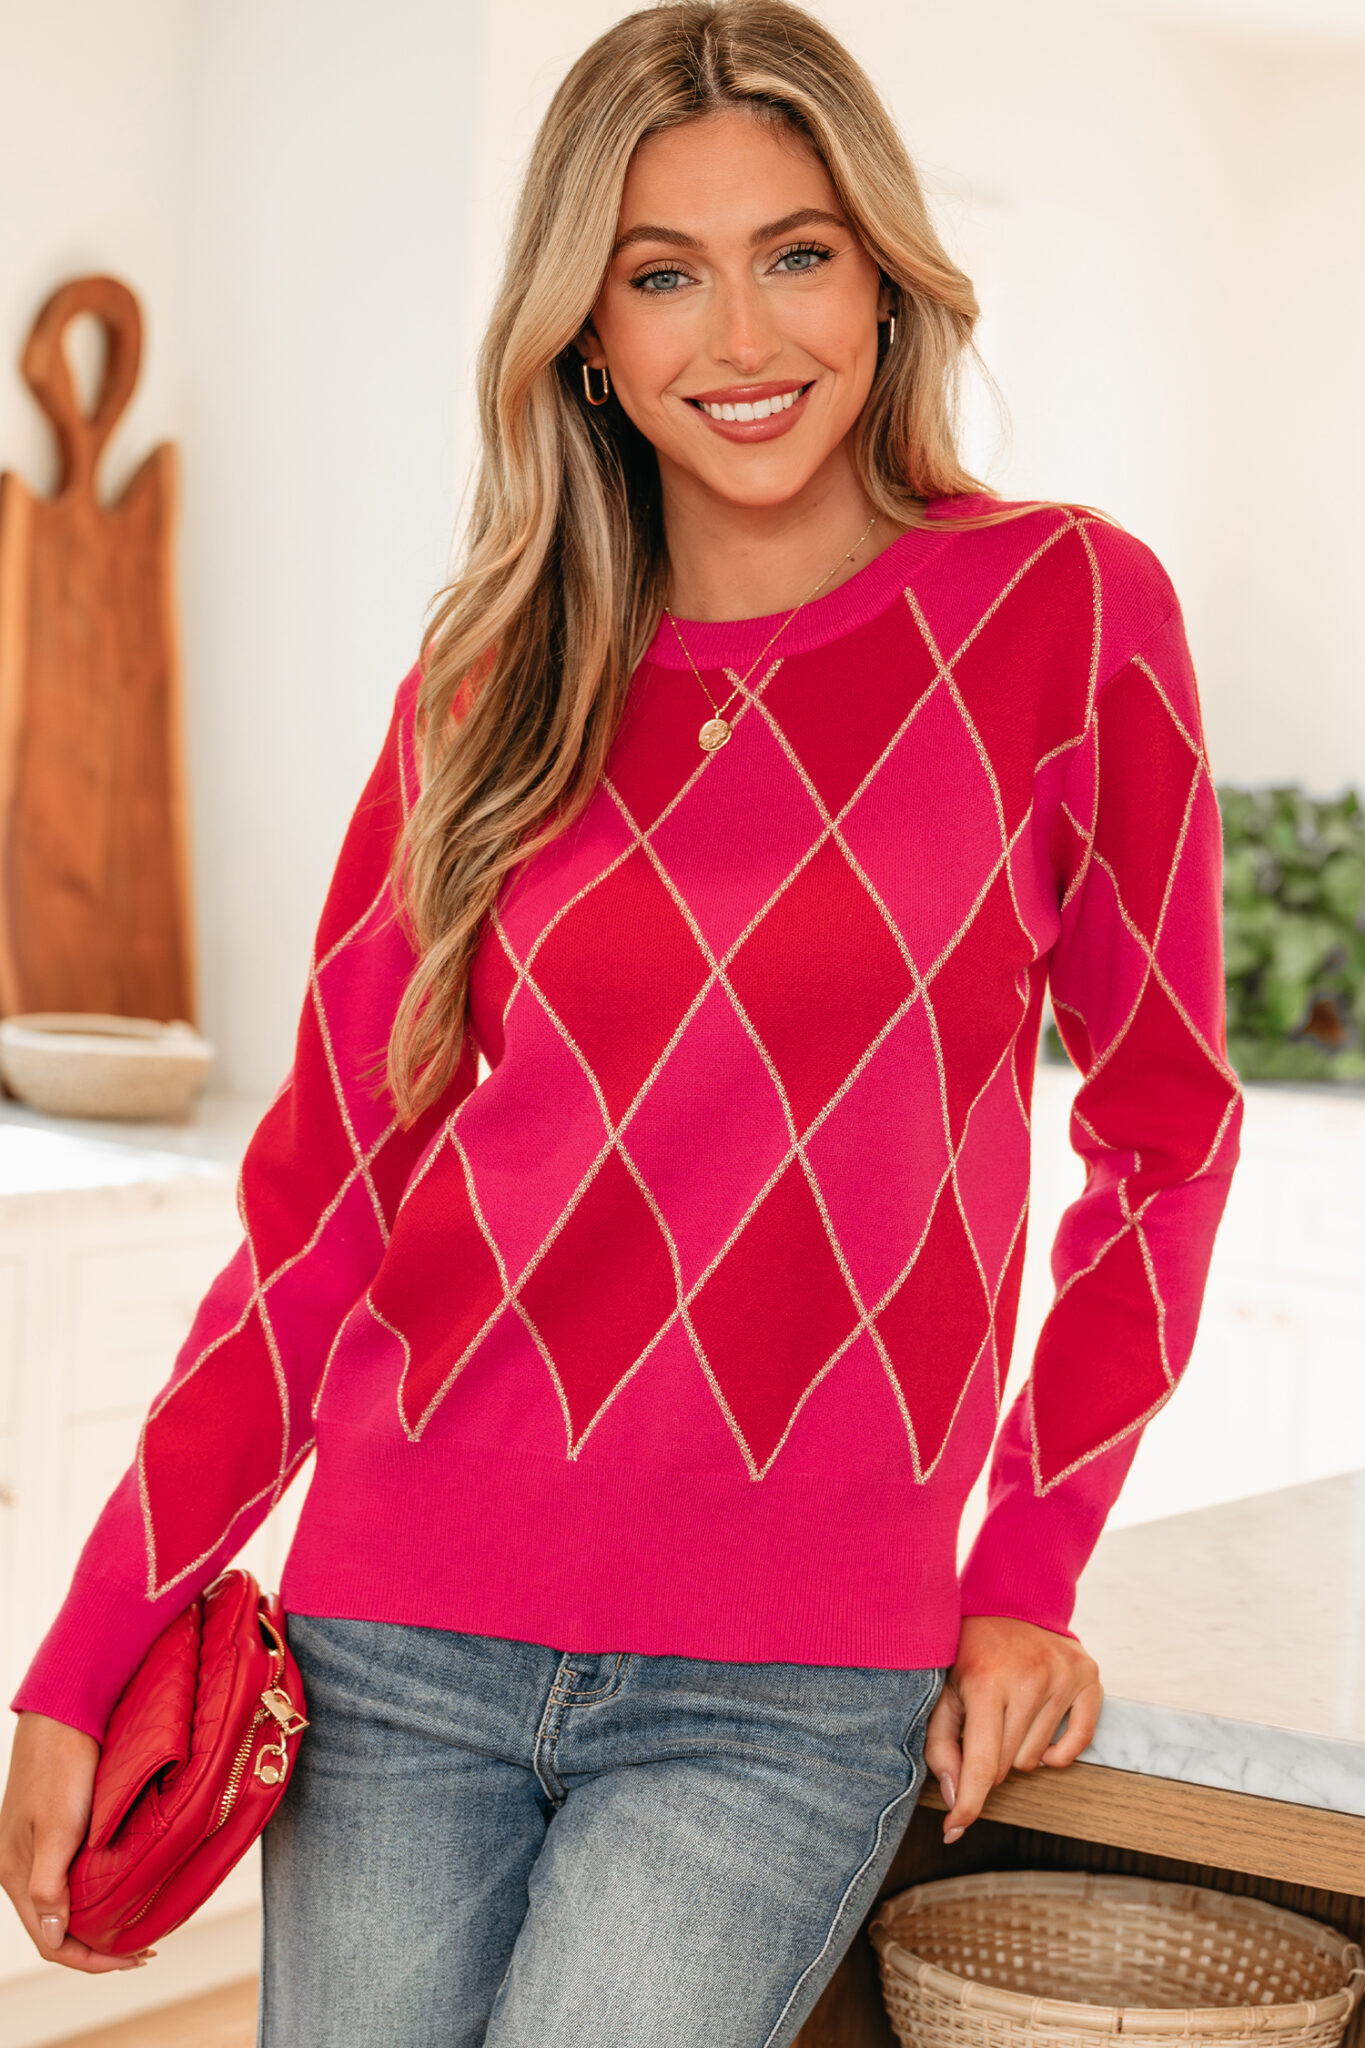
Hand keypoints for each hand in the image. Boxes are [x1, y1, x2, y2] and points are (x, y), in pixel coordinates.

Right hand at [0, 1711, 153, 1971]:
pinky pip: (73, 1876)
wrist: (63, 1713)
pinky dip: (97, 1891)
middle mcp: (23, 1868)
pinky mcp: (55, 1830)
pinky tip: (122, 1887)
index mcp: (16, 1875)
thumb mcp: (57, 1829)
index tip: (134, 1959)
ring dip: (99, 1920)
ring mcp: (38, 1849)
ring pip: (68, 1902)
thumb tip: (54, 1936)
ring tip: (138, 1924)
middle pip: (58, 1927)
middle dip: (98, 1945)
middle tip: (144, 1948)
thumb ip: (50, 1885)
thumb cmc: (60, 1766)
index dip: (91, 1960)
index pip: (50, 1940)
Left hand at [924, 1615, 1100, 1841]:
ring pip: (1038, 1760)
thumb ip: (942, 1743)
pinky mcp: (1089, 1678)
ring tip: (1008, 1715)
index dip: (969, 1804)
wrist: (1012, 1599)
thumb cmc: (971, 1651)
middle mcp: (1029, 1679)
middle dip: (990, 1761)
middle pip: (1008, 1766)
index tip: (954, 1831)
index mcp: (986, 1680)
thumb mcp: (944, 1688)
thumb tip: (956, 1798)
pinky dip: (1058, 1752)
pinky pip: (1079, 1743)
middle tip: (982, 1728)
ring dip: (1020, 1752)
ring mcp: (1063, 1678)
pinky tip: (1040, 1733)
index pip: (982, 1763)